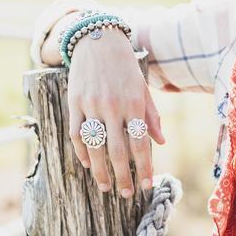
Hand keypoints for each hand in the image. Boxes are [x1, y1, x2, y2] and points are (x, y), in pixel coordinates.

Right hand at [66, 25, 165, 196]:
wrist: (98, 41)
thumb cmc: (125, 68)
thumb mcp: (143, 88)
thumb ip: (151, 116)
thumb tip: (161, 142)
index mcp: (133, 103)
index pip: (140, 143)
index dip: (143, 167)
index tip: (145, 185)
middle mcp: (112, 106)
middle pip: (116, 150)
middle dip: (121, 176)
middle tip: (125, 194)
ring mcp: (91, 105)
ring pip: (94, 146)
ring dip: (100, 171)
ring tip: (106, 186)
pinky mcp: (74, 103)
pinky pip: (76, 134)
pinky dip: (81, 152)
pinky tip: (88, 164)